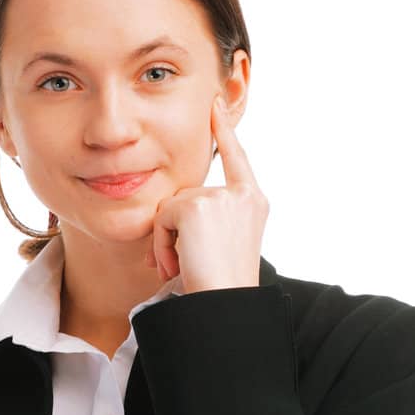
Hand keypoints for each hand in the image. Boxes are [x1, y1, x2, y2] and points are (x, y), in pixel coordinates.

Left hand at [145, 94, 268, 290]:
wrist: (225, 308)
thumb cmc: (221, 290)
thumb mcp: (223, 245)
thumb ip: (208, 217)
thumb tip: (174, 210)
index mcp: (253, 203)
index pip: (237, 158)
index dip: (224, 131)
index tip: (214, 106)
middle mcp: (242, 196)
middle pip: (187, 195)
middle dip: (175, 231)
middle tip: (183, 266)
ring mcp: (221, 198)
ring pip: (171, 207)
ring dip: (167, 242)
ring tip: (183, 269)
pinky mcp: (197, 206)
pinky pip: (161, 217)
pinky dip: (161, 244)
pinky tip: (177, 265)